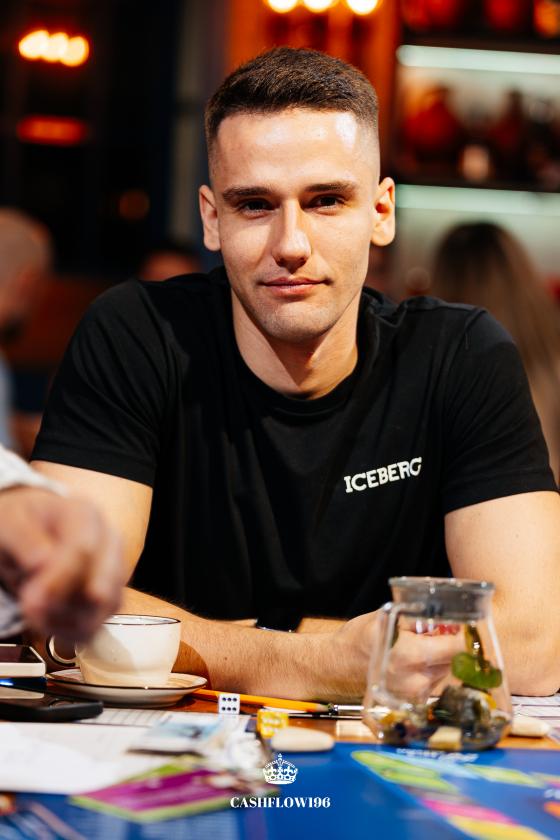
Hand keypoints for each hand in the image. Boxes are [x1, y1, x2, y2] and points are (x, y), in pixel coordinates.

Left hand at [0, 487, 123, 639]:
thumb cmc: (23, 524)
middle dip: (62, 605)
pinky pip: (99, 624)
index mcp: (85, 515)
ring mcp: (113, 570)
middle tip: (30, 610)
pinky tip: (49, 622)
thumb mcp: (11, 521)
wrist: (32, 530)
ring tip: (35, 615)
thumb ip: (24, 537)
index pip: (83, 550)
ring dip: (66, 620)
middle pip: (101, 585)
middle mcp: (108, 542)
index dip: (59, 579)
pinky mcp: (110, 596)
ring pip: (104, 608)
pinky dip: (72, 631)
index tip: (32, 599)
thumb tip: (42, 562)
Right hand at [324, 613, 463, 702]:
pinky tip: (413, 662)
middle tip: (440, 630)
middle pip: (455, 659)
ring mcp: (415, 695)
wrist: (335, 667)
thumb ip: (418, 618)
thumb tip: (447, 617)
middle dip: (451, 645)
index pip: (457, 647)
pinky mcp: (413, 703)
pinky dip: (430, 670)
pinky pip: (434, 682)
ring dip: (441, 658)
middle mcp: (417, 680)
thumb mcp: (387, 617)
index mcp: (412, 655)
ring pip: (446, 671)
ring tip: (420, 645)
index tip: (465, 626)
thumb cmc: (359, 638)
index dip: (465, 635)